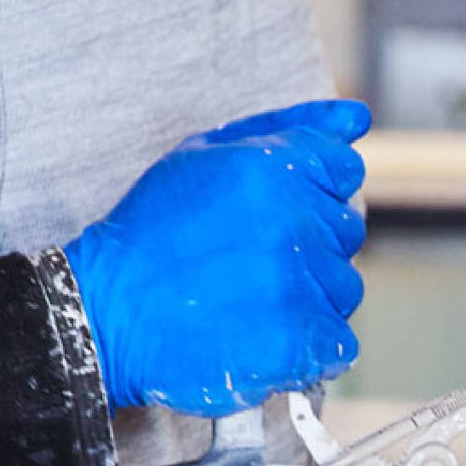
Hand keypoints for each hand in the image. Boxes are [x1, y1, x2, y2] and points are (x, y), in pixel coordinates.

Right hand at [63, 99, 370, 415]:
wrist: (107, 311)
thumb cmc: (156, 229)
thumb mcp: (207, 154)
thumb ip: (290, 128)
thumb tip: (357, 119)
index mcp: (275, 167)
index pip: (344, 172)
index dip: (309, 195)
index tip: (268, 217)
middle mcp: (295, 220)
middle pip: (345, 230)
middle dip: (307, 245)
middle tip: (246, 262)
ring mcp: (300, 282)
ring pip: (343, 287)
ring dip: (308, 296)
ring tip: (248, 300)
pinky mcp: (300, 339)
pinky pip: (339, 342)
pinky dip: (311, 346)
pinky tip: (264, 336)